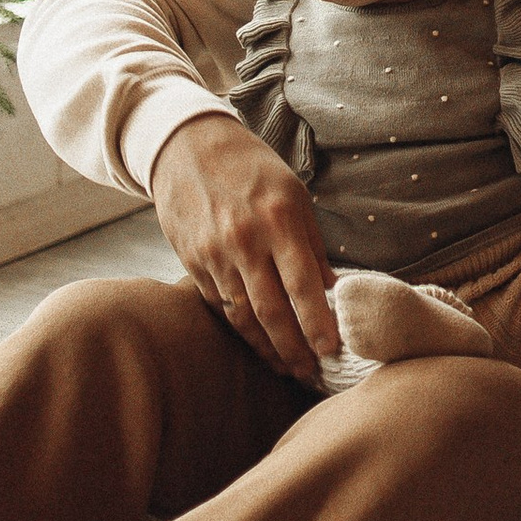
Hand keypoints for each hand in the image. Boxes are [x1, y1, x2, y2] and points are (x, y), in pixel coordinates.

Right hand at [149, 117, 337, 379]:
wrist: (188, 147)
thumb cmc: (252, 169)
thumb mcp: (294, 195)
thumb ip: (312, 245)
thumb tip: (333, 289)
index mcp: (278, 220)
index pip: (303, 284)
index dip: (318, 323)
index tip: (332, 350)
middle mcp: (244, 241)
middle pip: (272, 311)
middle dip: (294, 348)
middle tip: (311, 372)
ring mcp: (214, 255)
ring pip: (243, 316)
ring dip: (267, 348)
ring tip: (287, 367)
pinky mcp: (192, 263)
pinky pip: (220, 305)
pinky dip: (241, 328)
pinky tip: (258, 343)